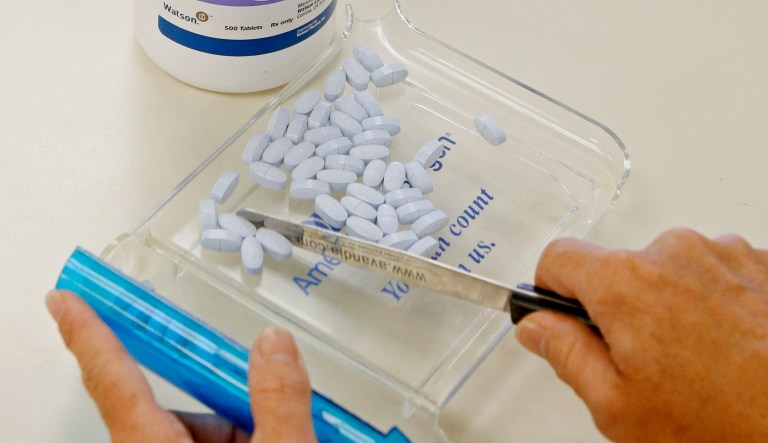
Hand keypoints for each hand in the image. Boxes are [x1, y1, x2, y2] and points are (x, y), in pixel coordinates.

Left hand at [46, 290, 316, 442]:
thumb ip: (279, 401)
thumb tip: (275, 343)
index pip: (113, 377)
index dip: (88, 333)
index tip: (65, 300)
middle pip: (169, 407)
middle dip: (218, 394)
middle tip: (257, 403)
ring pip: (195, 430)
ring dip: (239, 423)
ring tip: (285, 432)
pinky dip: (244, 437)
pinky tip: (279, 437)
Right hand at [515, 228, 767, 441]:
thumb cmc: (725, 423)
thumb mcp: (619, 405)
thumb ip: (566, 354)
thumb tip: (537, 326)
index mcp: (626, 284)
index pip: (558, 257)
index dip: (550, 288)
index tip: (560, 312)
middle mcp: (674, 253)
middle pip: (617, 268)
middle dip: (618, 307)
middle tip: (642, 361)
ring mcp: (723, 253)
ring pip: (667, 270)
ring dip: (669, 302)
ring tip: (697, 358)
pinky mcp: (760, 263)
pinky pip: (714, 272)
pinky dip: (711, 300)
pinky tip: (728, 345)